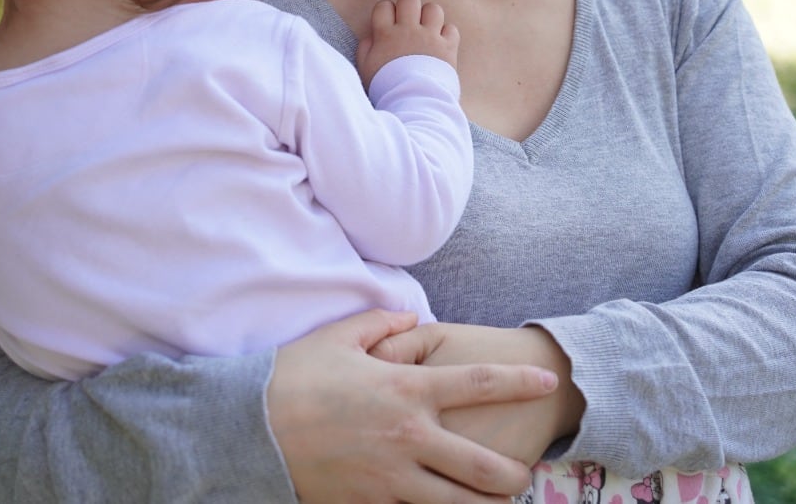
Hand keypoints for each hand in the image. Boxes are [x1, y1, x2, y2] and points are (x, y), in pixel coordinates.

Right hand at [268, 309, 556, 503]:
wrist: (246, 431)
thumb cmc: (293, 378)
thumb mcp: (339, 337)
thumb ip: (383, 322)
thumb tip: (412, 316)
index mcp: (407, 390)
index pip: (479, 383)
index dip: (519, 382)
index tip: (549, 380)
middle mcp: (408, 437)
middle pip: (482, 468)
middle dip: (512, 476)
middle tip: (526, 476)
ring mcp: (389, 479)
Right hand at [357, 0, 460, 87]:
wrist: (413, 103)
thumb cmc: (386, 87)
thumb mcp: (366, 69)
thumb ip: (365, 48)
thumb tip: (371, 35)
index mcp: (386, 35)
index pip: (384, 5)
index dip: (386, 11)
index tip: (388, 23)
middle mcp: (409, 31)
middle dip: (408, 4)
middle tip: (408, 18)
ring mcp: (430, 38)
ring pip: (433, 8)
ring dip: (430, 16)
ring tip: (426, 29)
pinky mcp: (448, 48)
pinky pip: (451, 28)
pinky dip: (447, 34)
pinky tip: (440, 43)